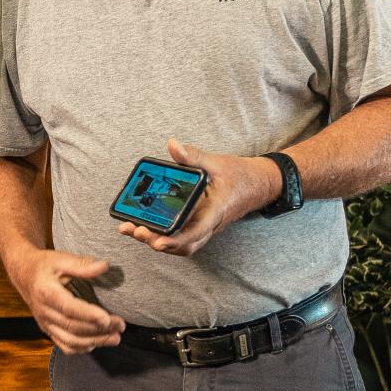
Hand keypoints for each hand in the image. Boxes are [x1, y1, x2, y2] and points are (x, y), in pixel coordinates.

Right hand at [7, 248, 123, 353]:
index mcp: (46, 292)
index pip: (68, 308)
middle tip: (120, 326)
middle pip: (73, 327)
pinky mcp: (47, 330)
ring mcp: (45, 323)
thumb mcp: (61, 258)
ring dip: (94, 341)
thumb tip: (106, 266)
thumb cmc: (44, 265)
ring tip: (115, 338)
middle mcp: (43, 311)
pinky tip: (97, 343)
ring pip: (70, 340)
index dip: (88, 315)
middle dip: (98, 330)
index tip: (107, 318)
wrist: (24, 274)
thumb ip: (83, 264)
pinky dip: (81, 348)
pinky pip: (64, 345)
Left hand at [117, 139, 279, 256]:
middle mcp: (209, 224)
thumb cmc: (240, 174)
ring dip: (156, 241)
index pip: (196, 232)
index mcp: (215, 211)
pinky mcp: (198, 225)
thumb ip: (194, 156)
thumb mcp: (217, 162)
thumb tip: (173, 145)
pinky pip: (180, 237)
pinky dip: (161, 235)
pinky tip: (142, 225)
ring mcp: (204, 227)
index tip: (158, 242)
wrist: (259, 184)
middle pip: (183, 245)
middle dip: (158, 242)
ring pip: (180, 245)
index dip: (176, 240)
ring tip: (131, 230)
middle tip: (134, 230)